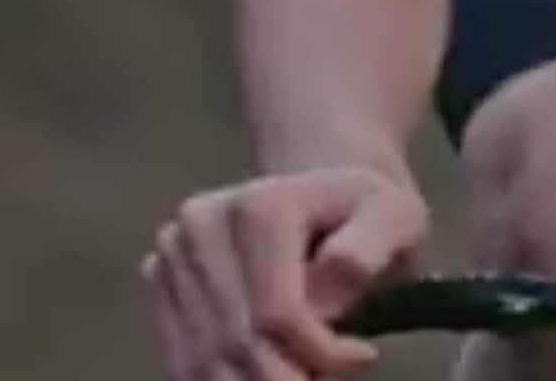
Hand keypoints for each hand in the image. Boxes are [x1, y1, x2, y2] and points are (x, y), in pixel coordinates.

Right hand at [143, 167, 426, 379]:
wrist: (322, 193)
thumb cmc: (365, 211)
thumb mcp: (395, 216)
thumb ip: (367, 251)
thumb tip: (321, 305)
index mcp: (260, 206)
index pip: (278, 311)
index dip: (320, 351)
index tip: (364, 356)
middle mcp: (201, 226)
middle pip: (236, 339)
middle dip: (285, 378)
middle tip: (326, 380)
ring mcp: (171, 254)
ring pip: (203, 358)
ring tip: (303, 377)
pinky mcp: (159, 282)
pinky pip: (183, 356)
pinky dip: (223, 379)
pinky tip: (262, 374)